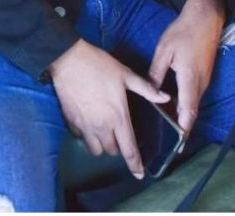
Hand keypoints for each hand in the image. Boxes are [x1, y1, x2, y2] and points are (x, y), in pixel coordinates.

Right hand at [49, 39, 169, 178]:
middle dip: (119, 148)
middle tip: (123, 135)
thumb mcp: (127, 75)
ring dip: (103, 145)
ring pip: (96, 150)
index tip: (140, 173)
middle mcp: (101, 126)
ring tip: (108, 131)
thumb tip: (165, 98)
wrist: (69, 61)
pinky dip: (88, 136)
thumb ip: (146, 89)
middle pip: (112, 151)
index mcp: (118, 116)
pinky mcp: (71, 123)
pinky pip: (82, 139)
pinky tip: (92, 123)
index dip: (135, 164)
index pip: (128, 149)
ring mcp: (85, 127)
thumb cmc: (100, 66)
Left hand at [148, 0, 225, 133]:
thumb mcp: (164, 51)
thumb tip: (149, 92)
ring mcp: (204, 79)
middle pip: (192, 111)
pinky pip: (194, 95)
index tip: (179, 145)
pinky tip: (172, 106)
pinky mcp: (204, 74)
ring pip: (193, 104)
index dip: (184, 128)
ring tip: (167, 128)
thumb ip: (156, 73)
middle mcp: (200, 83)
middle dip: (182, 127)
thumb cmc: (184, 32)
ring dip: (183, 116)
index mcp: (190, 78)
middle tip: (168, 143)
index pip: (189, 110)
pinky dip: (186, 105)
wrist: (206, 17)